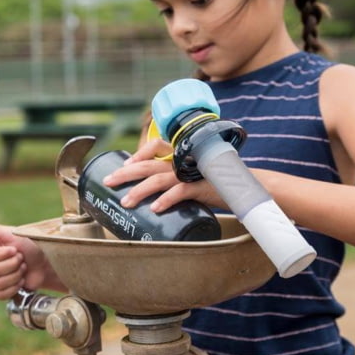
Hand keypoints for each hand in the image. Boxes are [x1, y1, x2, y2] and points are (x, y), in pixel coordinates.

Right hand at [0, 222, 60, 299]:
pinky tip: (21, 281)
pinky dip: (13, 288)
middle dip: (12, 265)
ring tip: (23, 268)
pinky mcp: (0, 290)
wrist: (44, 262)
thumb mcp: (13, 235)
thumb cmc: (30, 245)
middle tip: (22, 259)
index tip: (15, 249)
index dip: (2, 255)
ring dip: (15, 276)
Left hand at [102, 138, 226, 211]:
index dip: (138, 154)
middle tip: (108, 182)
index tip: (124, 166)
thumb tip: (154, 196)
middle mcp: (183, 161)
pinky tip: (154, 209)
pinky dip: (165, 200)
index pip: (155, 145)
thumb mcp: (193, 178)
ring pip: (158, 179)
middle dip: (125, 173)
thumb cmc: (217, 185)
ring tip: (126, 202)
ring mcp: (191, 173)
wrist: (246, 188)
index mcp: (181, 155)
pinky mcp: (201, 186)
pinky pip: (179, 192)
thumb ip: (176, 181)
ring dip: (139, 191)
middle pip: (148, 164)